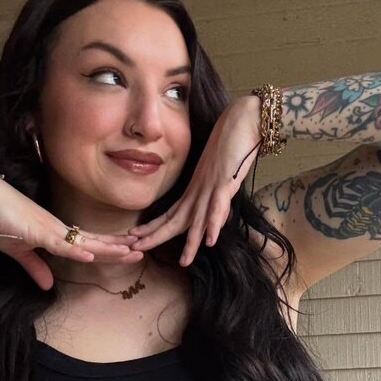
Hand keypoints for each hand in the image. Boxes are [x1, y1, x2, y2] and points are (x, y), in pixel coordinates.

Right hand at [0, 169, 141, 289]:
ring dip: (108, 248)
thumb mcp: (18, 251)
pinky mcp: (36, 231)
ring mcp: (49, 229)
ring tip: (132, 252)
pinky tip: (92, 256)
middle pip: (94, 241)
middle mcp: (57, 229)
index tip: (127, 250)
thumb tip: (47, 285)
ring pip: (85, 241)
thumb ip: (35, 267)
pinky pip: (60, 244)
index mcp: (54, 233)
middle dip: (118, 247)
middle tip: (142, 249)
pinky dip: (76, 250)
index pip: (87, 242)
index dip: (107, 247)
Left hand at [127, 96, 261, 266]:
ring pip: (198, 218)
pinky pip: (220, 204)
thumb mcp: (220, 176)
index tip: (136, 240)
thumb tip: (213, 218)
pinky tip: (210, 239)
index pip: (171, 214)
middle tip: (138, 251)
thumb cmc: (231, 144)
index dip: (154, 228)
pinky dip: (214, 222)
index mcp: (196, 190)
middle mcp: (200, 190)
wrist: (243, 119)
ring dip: (191, 240)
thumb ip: (215, 196)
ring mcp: (213, 186)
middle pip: (178, 219)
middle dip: (159, 237)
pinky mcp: (228, 180)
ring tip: (184, 261)